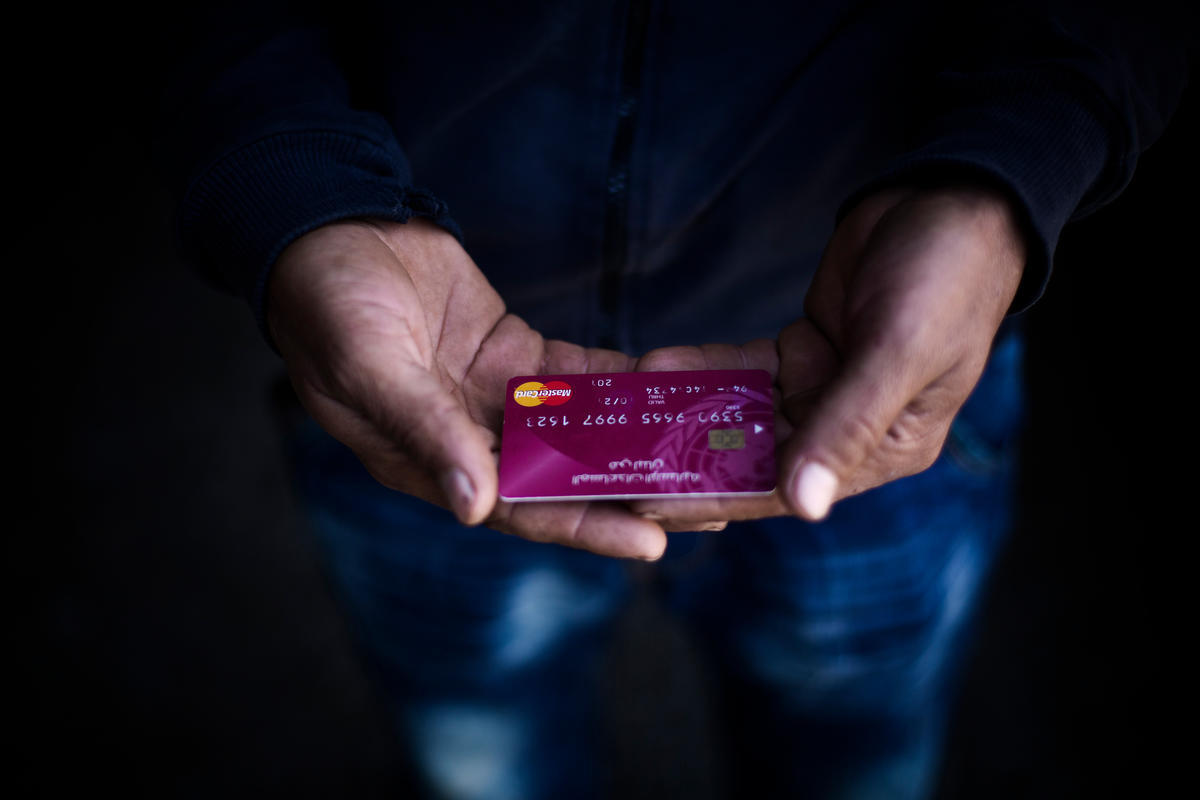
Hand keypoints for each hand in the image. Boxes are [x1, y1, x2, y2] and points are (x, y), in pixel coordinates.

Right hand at [267, 218, 666, 558]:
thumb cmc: (328, 305)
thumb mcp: (370, 367)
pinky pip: (577, 377)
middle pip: (563, 481)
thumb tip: (475, 506)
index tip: (649, 546)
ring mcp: (495, 398)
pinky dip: (619, 384)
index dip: (583, 528)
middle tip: (707, 508)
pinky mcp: (514, 355)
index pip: (517, 510)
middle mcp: (469, 440)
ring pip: (579, 432)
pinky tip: (670, 387)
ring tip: (703, 455)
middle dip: (632, 495)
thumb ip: (425, 431)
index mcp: (428, 462)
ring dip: (637, 443)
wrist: (328, 230)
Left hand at [632, 183, 1024, 524]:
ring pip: (742, 415)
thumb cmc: (946, 279)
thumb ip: (847, 426)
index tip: (651, 504)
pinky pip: (743, 370)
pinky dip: (704, 369)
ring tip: (622, 416)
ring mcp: (824, 389)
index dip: (718, 499)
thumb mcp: (899, 353)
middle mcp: (850, 429)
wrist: (953, 199)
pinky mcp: (804, 351)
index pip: (787, 489)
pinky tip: (655, 367)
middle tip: (617, 462)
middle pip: (755, 458)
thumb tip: (802, 505)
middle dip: (688, 459)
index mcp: (886, 449)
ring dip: (686, 413)